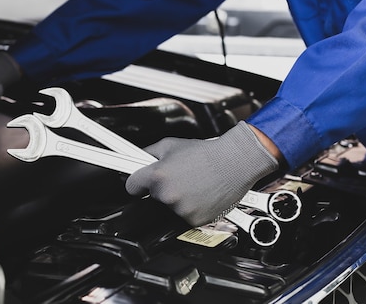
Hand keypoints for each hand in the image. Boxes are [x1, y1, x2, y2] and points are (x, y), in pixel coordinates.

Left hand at [125, 121, 279, 226]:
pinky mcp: (194, 220)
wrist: (234, 162)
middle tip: (178, 176)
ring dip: (177, 198)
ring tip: (192, 183)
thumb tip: (135, 158)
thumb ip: (148, 152)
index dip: (136, 182)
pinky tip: (200, 193)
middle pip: (152, 196)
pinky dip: (191, 207)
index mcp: (158, 175)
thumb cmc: (206, 153)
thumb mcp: (170, 144)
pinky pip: (185, 215)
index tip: (139, 183)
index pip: (131, 186)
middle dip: (161, 187)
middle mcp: (167, 195)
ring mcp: (181, 209)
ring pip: (169, 207)